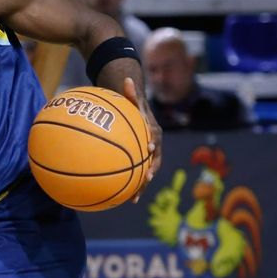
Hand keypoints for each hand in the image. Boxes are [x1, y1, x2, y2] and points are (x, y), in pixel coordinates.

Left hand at [120, 77, 161, 199]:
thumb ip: (130, 92)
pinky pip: (135, 176)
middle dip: (150, 172)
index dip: (154, 144)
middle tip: (145, 180)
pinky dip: (130, 186)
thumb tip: (126, 78)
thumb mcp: (131, 98)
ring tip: (133, 199)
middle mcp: (154, 146)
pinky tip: (120, 199)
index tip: (150, 149)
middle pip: (154, 161)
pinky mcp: (140, 162)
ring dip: (140, 186)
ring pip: (146, 173)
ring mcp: (147, 156)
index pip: (156, 138)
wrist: (136, 116)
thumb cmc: (132, 106)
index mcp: (153, 132)